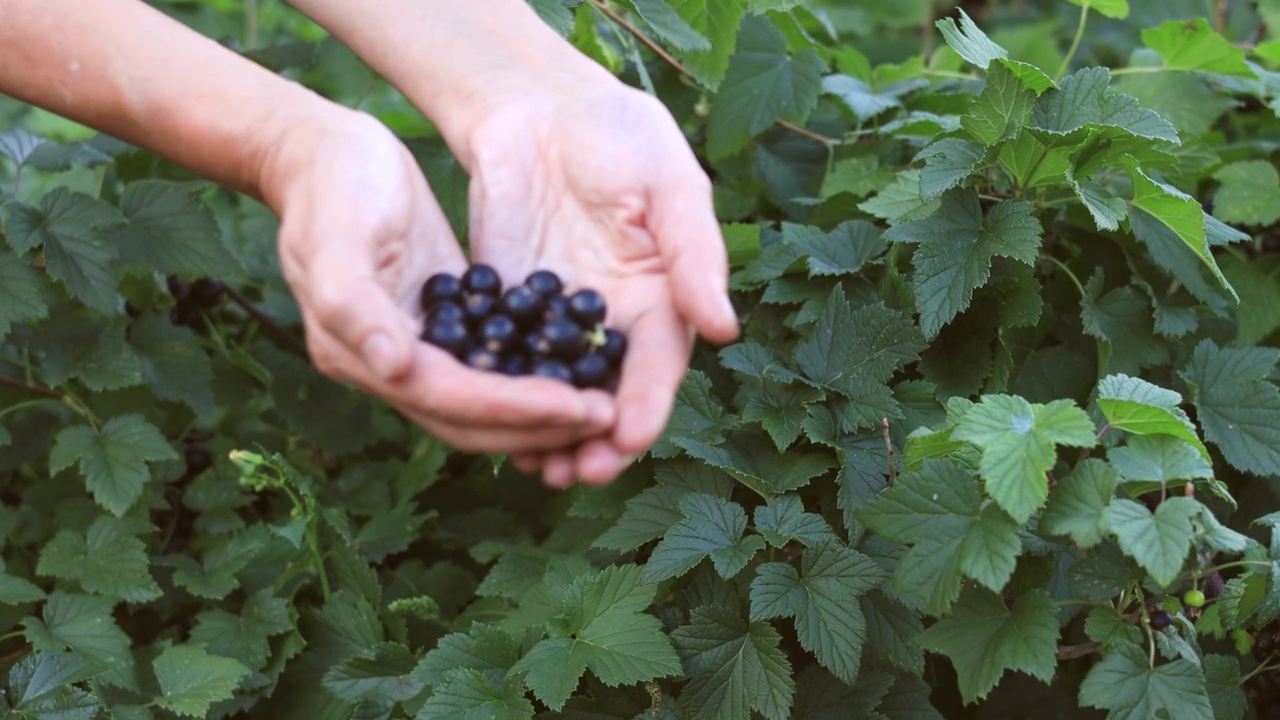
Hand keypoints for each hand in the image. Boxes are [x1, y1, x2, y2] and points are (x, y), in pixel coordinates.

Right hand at [261, 110, 615, 452]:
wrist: (319, 155)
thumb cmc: (330, 185)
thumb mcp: (336, 235)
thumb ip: (354, 305)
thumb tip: (393, 366)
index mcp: (359, 354)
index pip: (451, 400)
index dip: (515, 410)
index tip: (578, 408)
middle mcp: (388, 367)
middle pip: (472, 420)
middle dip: (539, 425)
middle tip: (608, 418)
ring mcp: (415, 350)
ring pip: (485, 405)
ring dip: (542, 414)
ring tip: (605, 407)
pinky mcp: (441, 325)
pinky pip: (491, 366)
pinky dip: (532, 377)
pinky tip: (580, 370)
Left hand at [456, 80, 739, 485]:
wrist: (537, 105)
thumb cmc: (621, 136)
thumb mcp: (669, 185)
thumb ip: (694, 254)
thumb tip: (724, 330)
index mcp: (660, 298)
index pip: (658, 363)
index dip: (648, 403)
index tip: (632, 436)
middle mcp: (610, 322)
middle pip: (607, 394)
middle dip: (599, 440)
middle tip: (584, 473)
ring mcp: (554, 320)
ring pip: (556, 392)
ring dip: (550, 435)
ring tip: (541, 472)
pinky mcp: (504, 308)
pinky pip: (505, 363)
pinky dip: (501, 397)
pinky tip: (491, 428)